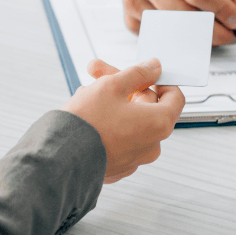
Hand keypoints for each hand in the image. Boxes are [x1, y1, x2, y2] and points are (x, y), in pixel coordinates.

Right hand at [62, 58, 184, 182]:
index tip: (143, 72)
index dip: (160, 80)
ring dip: (111, 102)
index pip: (175, 97)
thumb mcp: (113, 85)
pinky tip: (86, 114)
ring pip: (129, 121)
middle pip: (146, 106)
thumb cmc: (88, 123)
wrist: (60, 159)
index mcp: (159, 124)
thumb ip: (138, 73)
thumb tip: (154, 67)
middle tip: (97, 72)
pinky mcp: (118, 166)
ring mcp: (135, 159)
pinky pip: (118, 138)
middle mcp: (152, 145)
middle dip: (123, 86)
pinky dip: (107, 124)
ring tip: (84, 93)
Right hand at [123, 0, 235, 45]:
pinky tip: (188, 28)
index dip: (220, 9)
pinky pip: (160, 38)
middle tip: (230, 35)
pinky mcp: (129, 19)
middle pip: (184, 15)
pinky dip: (179, 39)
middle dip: (213, 30)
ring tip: (213, 31)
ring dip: (198, 37)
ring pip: (173, 31)